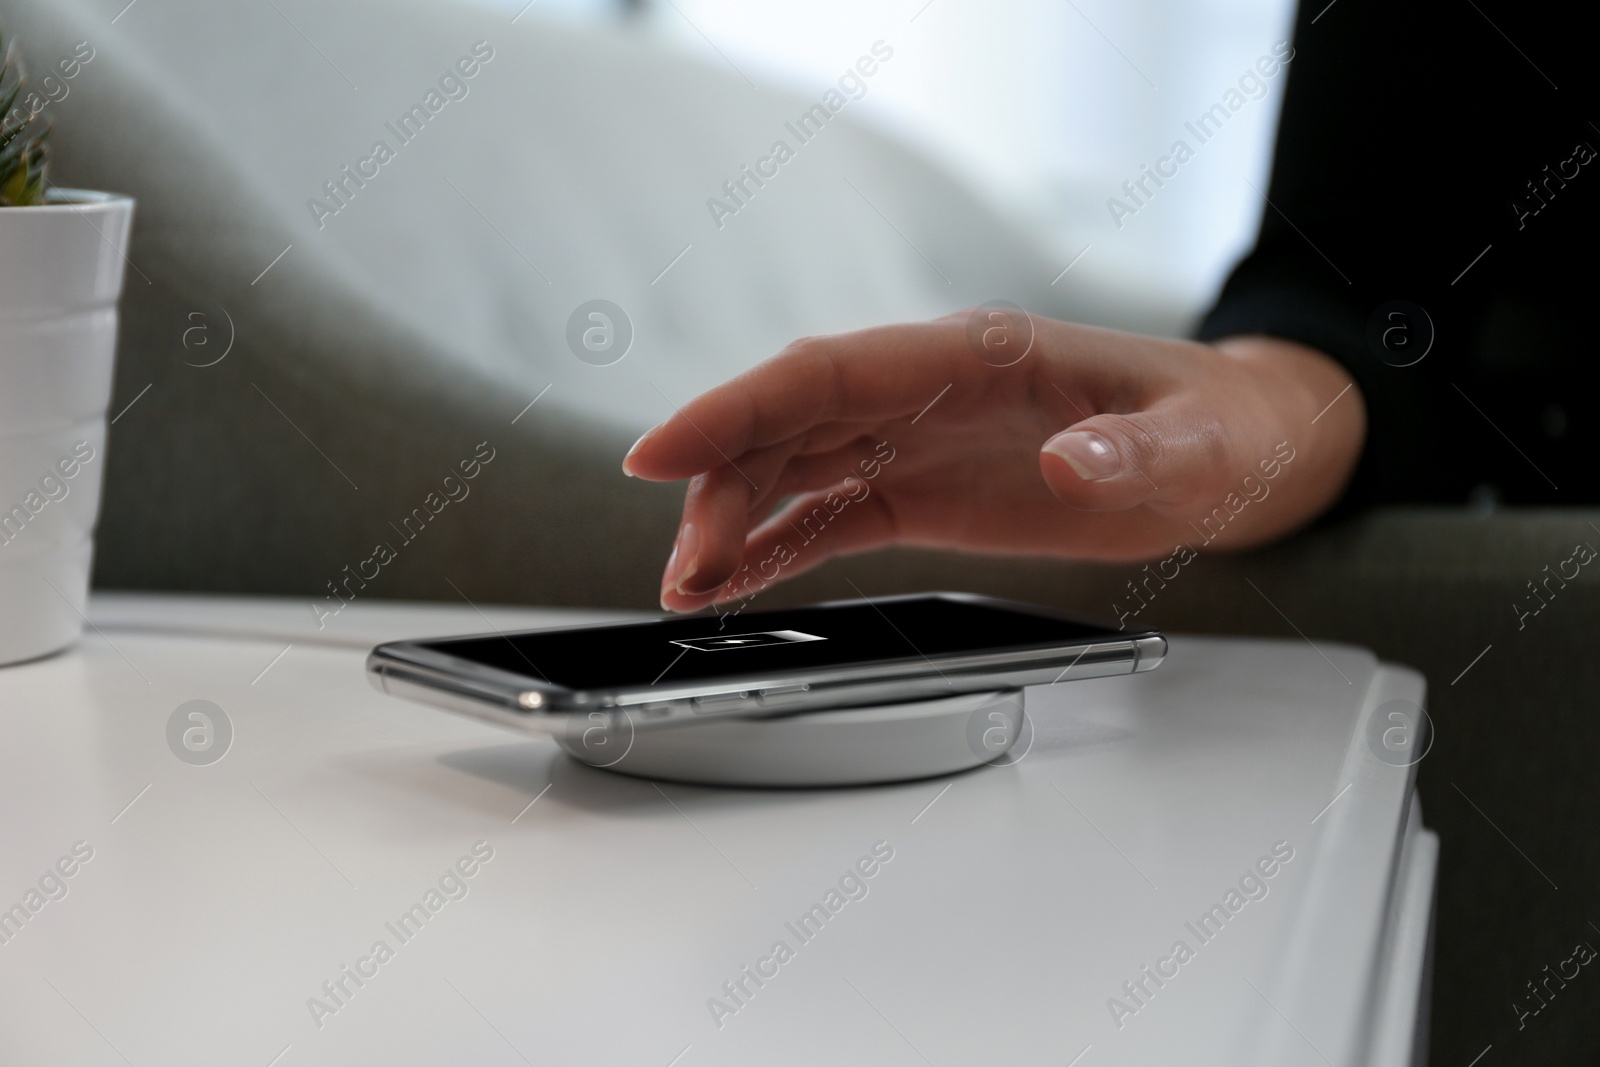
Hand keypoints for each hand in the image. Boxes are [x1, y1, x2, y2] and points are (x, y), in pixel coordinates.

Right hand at [622, 310, 1364, 612]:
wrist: (1227, 448)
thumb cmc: (1214, 424)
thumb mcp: (1198, 442)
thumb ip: (1136, 450)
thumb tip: (1072, 465)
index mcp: (974, 354)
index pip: (826, 372)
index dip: (734, 409)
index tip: (658, 453)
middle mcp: (925, 389)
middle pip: (788, 424)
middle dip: (720, 487)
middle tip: (683, 567)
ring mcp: (917, 440)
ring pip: (792, 468)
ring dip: (733, 522)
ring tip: (689, 588)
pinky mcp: (923, 491)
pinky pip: (828, 514)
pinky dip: (774, 545)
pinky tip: (731, 581)